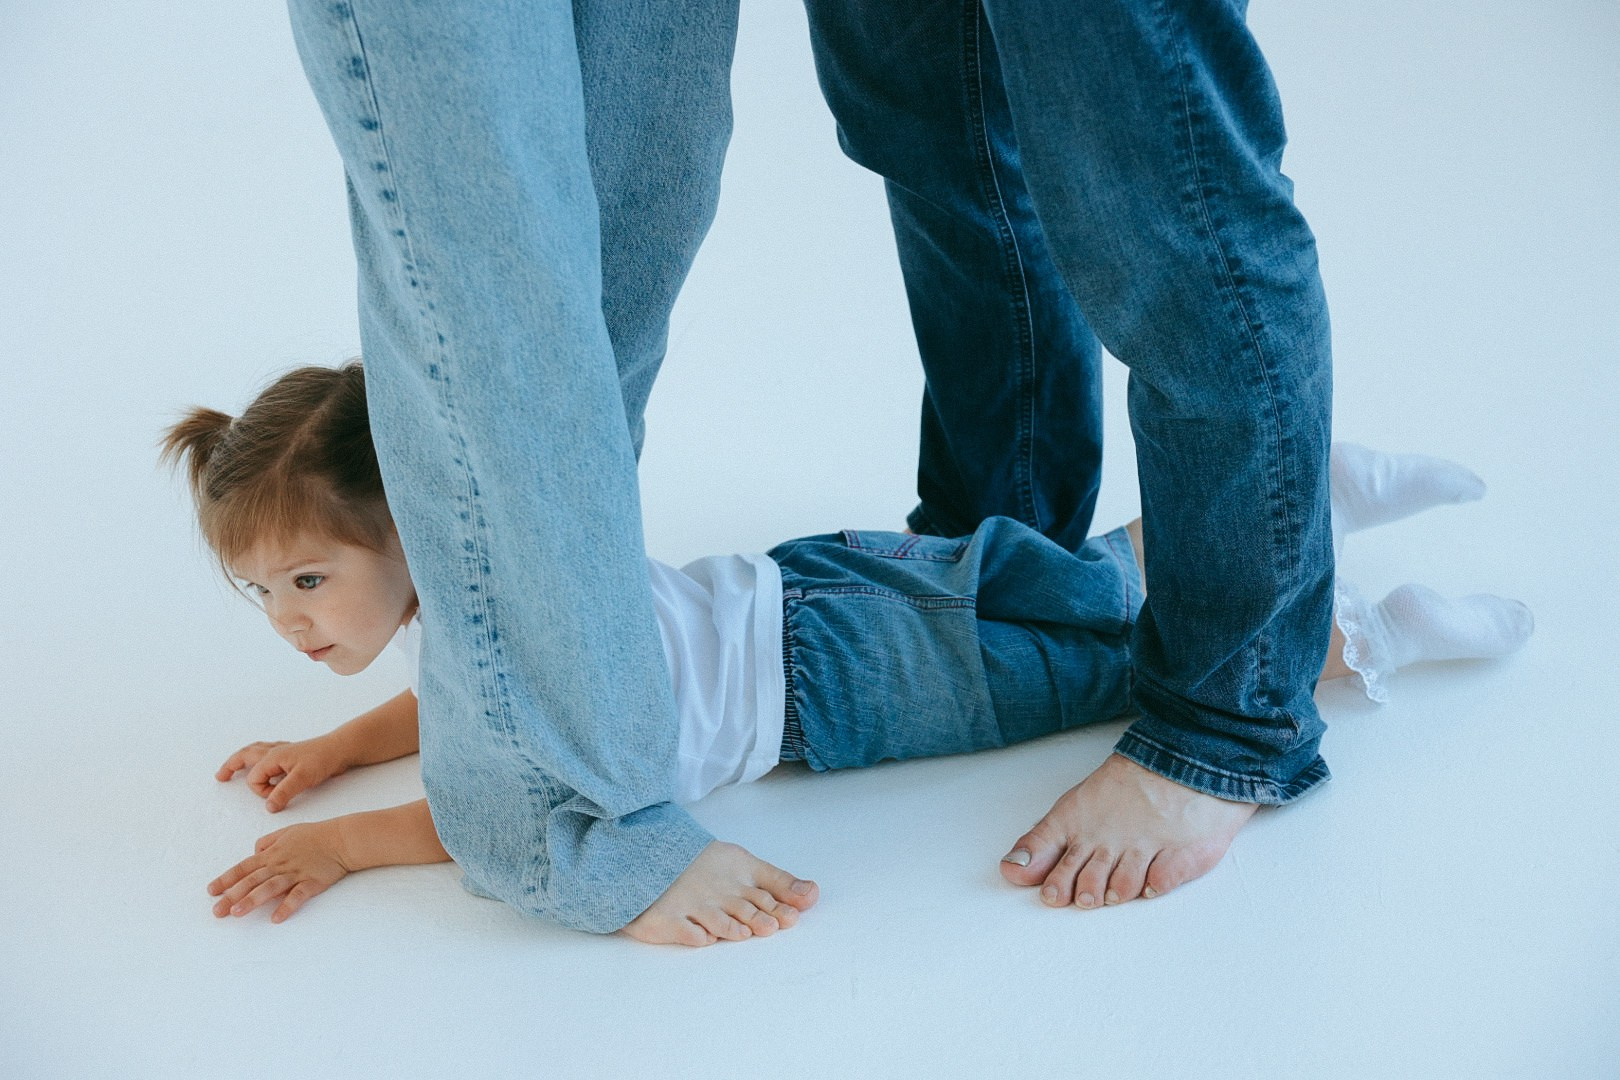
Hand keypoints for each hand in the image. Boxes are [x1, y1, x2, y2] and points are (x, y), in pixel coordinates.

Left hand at [207, 821, 350, 922]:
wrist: (342, 839)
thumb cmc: (315, 835)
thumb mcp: (287, 832)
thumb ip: (268, 841)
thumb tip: (254, 852)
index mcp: (272, 853)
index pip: (244, 867)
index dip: (227, 879)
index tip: (212, 891)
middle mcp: (280, 864)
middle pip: (252, 880)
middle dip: (232, 896)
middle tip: (217, 912)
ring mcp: (296, 874)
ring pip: (270, 888)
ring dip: (252, 900)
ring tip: (236, 914)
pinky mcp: (312, 882)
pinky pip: (297, 896)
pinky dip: (287, 906)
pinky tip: (276, 918)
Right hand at [216, 737, 348, 811]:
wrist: (341, 748)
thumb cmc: (322, 759)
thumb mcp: (302, 779)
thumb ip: (283, 793)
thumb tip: (268, 807)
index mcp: (272, 757)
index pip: (254, 779)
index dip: (262, 792)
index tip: (276, 796)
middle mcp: (274, 751)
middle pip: (245, 755)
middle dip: (231, 765)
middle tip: (220, 776)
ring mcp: (283, 750)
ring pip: (256, 751)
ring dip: (243, 759)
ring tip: (234, 766)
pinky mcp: (292, 753)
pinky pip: (268, 751)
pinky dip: (260, 757)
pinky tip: (264, 762)